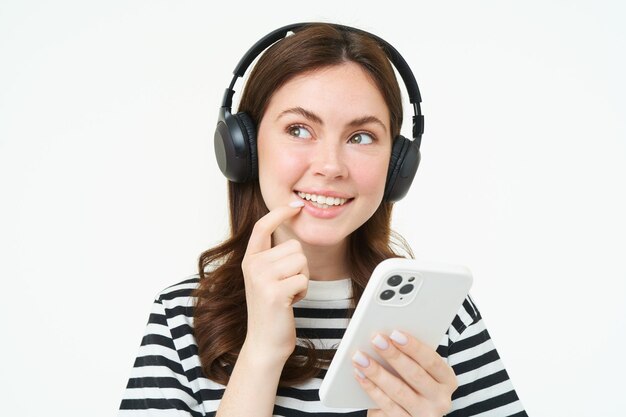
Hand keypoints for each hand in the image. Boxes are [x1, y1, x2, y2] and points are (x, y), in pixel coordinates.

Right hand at [241, 203, 308, 362]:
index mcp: (249, 259)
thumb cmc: (272, 308)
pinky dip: (303, 291)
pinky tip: (290, 302)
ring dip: (302, 278)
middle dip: (299, 266)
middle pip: (294, 246)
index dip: (280, 213)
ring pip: (301, 261)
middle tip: (286, 285)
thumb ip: (273, 255)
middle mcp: (252, 265)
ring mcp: (261, 278)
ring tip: (287, 293)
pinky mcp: (274, 292)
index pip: (263, 226)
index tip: (295, 205)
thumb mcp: (266, 276)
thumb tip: (290, 225)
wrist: (265, 342)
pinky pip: (304, 278)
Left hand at [352, 330, 457, 416]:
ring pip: (398, 392)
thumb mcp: (421, 369)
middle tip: (375, 339)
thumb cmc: (414, 381)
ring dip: (377, 372)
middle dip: (393, 355)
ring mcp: (423, 415)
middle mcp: (440, 400)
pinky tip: (360, 376)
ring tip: (360, 357)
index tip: (395, 333)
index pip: (432, 361)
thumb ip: (411, 356)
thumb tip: (387, 337)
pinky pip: (387, 407)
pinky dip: (371, 390)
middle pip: (415, 375)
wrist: (412, 412)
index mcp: (447, 381)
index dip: (414, 347)